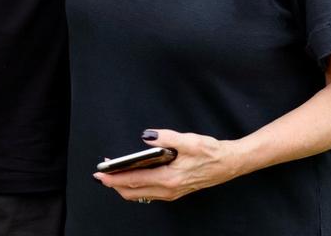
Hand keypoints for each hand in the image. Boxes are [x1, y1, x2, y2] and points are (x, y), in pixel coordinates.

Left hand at [93, 129, 240, 202]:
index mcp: (169, 178)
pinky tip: (133, 176)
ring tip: (114, 173)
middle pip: (133, 192)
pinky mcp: (175, 191)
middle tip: (102, 173)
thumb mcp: (188, 140)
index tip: (100, 174)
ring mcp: (172, 192)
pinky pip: (149, 193)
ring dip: (125, 186)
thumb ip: (166, 138)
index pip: (134, 180)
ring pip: (140, 195)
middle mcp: (169, 189)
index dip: (114, 178)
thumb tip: (147, 137)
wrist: (230, 163)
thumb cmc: (211, 152)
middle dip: (115, 184)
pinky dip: (136, 187)